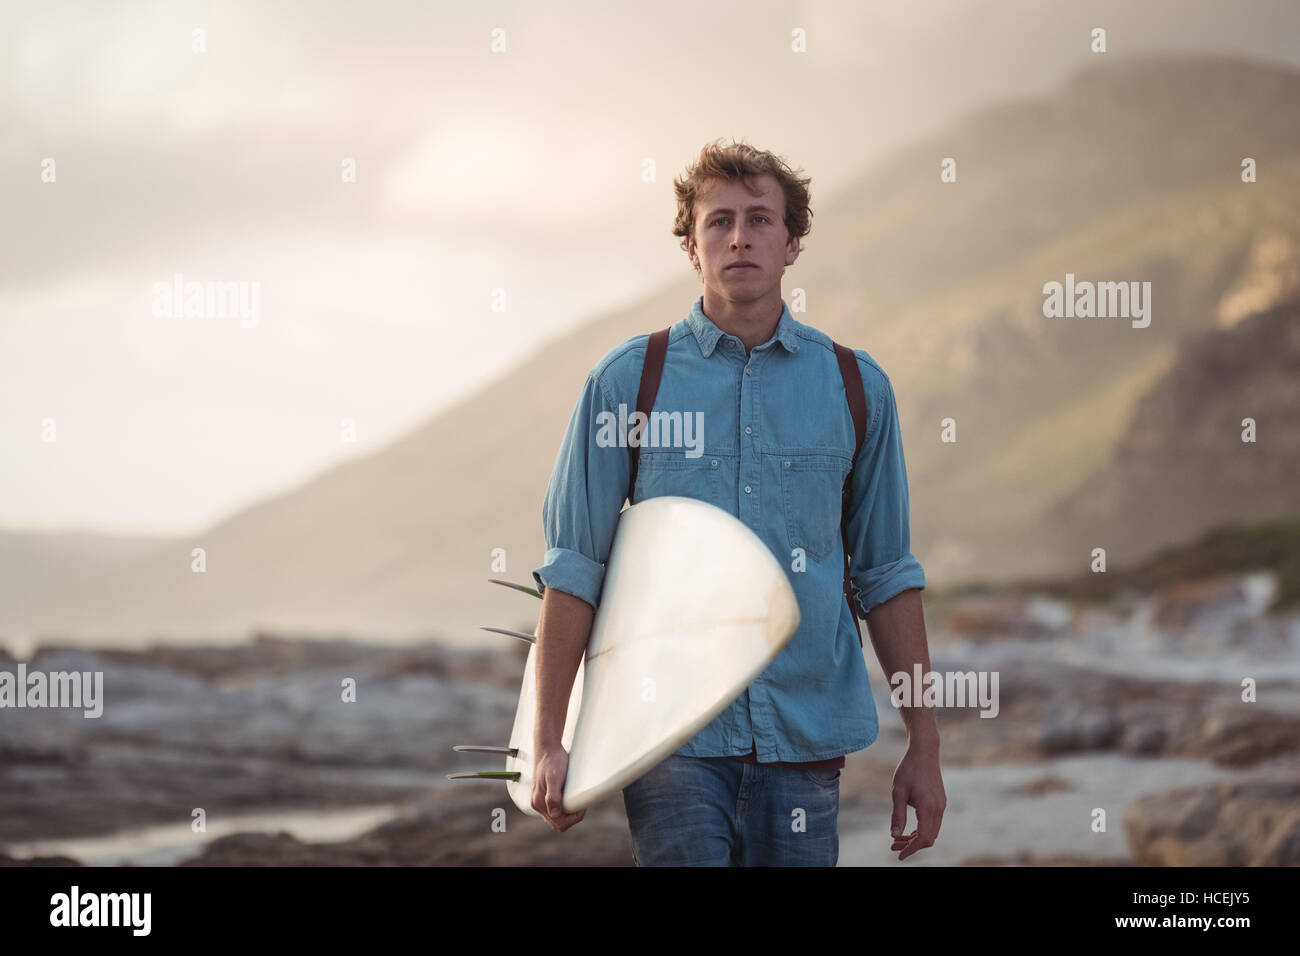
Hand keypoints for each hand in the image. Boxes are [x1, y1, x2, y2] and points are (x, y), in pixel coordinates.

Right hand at [531, 744, 586, 831]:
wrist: (548, 749)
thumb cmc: (553, 761)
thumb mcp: (554, 777)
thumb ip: (553, 796)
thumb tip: (555, 814)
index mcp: (538, 802)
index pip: (559, 823)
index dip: (573, 818)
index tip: (581, 807)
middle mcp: (537, 804)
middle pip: (558, 823)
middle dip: (572, 817)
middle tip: (581, 803)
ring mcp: (541, 801)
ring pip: (558, 818)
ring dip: (569, 813)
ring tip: (577, 800)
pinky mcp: (545, 797)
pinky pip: (557, 810)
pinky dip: (566, 808)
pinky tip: (572, 798)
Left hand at [889, 743, 944, 860]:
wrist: (924, 751)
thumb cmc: (908, 769)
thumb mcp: (898, 792)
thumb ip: (897, 815)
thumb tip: (895, 836)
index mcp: (928, 808)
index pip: (922, 838)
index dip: (911, 849)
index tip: (899, 855)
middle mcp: (938, 809)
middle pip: (929, 838)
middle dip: (912, 845)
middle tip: (893, 847)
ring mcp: (941, 805)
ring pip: (932, 831)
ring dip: (916, 838)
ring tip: (898, 839)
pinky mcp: (940, 801)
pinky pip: (933, 823)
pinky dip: (922, 829)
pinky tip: (909, 829)